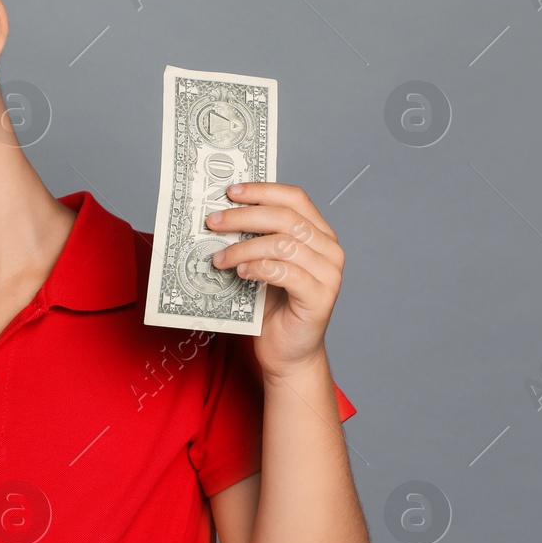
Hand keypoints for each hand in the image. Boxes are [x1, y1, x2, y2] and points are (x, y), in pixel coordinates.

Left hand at [206, 181, 343, 379]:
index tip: (230, 192)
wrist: (285, 352)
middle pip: (285, 217)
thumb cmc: (270, 307)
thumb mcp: (260, 264)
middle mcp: (329, 249)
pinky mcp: (320, 297)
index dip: (262, 190)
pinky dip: (258, 268)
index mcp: (318, 233)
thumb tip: (217, 214)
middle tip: (212, 222)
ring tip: (219, 258)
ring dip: (244, 246)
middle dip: (243, 216)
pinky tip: (239, 272)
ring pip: (283, 244)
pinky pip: (286, 272)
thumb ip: (252, 239)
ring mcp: (329, 273)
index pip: (294, 198)